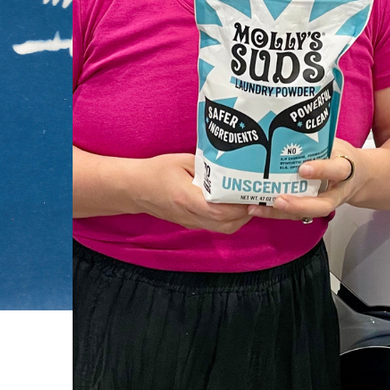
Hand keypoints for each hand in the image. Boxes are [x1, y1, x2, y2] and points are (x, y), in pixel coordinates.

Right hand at [130, 153, 253, 233]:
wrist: (135, 188)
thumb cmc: (157, 171)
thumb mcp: (184, 160)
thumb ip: (208, 167)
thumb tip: (231, 169)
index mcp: (187, 198)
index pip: (219, 210)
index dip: (239, 205)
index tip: (251, 192)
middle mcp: (191, 215)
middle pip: (227, 224)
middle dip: (245, 212)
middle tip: (254, 195)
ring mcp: (191, 222)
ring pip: (224, 228)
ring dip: (240, 217)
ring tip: (246, 199)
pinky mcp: (192, 224)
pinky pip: (216, 226)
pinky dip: (229, 218)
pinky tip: (233, 204)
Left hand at [250, 139, 359, 221]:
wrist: (360, 177)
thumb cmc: (341, 156)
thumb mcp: (335, 144)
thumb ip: (317, 140)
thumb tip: (290, 118)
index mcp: (345, 168)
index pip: (337, 170)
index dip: (321, 170)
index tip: (303, 168)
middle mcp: (336, 191)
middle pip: (323, 204)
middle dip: (300, 204)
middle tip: (279, 200)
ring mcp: (325, 203)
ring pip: (307, 214)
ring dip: (281, 212)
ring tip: (258, 207)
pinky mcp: (313, 209)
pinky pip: (296, 215)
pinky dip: (275, 213)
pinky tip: (256, 207)